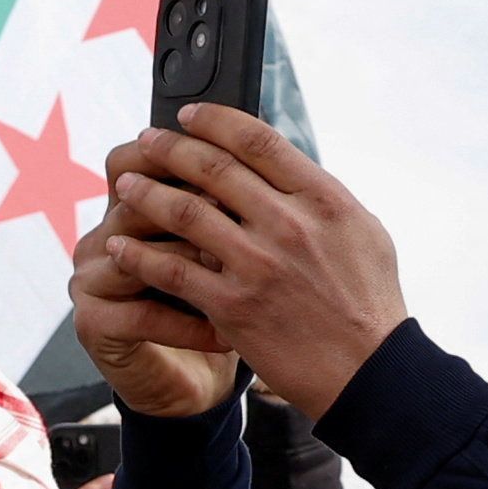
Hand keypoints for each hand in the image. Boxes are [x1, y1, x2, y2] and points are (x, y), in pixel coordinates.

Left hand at [79, 107, 410, 419]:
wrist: (369, 372)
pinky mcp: (232, 306)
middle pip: (212, 167)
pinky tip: (118, 246)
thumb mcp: (362, 232)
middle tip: (145, 142)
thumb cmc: (369, 304)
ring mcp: (257, 264)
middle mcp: (288, 223)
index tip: (189, 115)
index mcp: (323, 198)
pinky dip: (138, 254)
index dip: (214, 119)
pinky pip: (171, 270)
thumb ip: (318, 198)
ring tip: (125, 187)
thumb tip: (284, 167)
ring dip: (145, 194)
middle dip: (169, 148)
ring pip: (183, 211)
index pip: (257, 139)